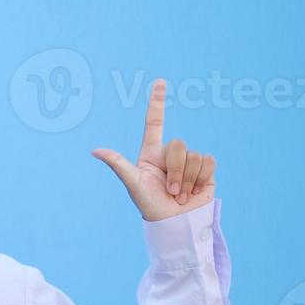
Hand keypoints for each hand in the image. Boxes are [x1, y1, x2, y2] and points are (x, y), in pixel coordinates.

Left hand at [91, 78, 216, 221]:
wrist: (174, 222)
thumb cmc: (150, 205)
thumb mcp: (132, 184)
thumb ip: (118, 164)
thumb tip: (95, 151)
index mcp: (151, 153)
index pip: (154, 123)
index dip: (157, 102)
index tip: (159, 82)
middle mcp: (170, 154)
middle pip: (178, 145)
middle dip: (174, 171)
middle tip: (169, 191)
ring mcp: (189, 161)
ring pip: (194, 156)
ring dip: (186, 180)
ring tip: (179, 195)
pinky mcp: (206, 170)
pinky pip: (208, 162)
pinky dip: (201, 179)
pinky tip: (195, 192)